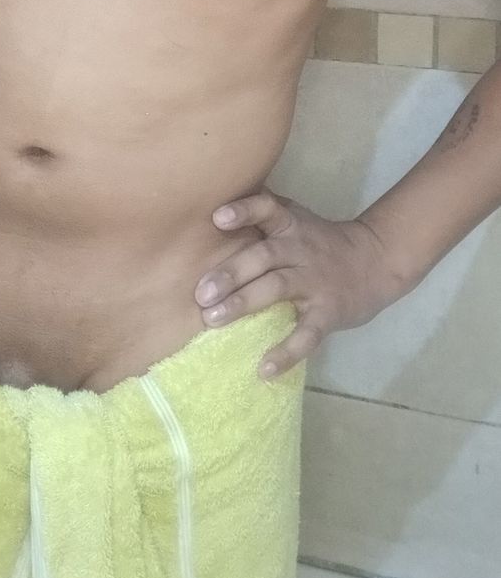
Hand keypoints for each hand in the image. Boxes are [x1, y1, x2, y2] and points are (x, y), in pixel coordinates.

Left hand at [193, 185, 403, 380]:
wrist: (376, 262)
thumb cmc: (320, 242)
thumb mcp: (296, 220)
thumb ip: (263, 217)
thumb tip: (207, 212)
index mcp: (290, 225)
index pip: (267, 208)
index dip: (244, 211)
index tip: (218, 218)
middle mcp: (300, 249)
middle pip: (264, 256)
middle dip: (231, 273)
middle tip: (201, 294)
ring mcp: (315, 281)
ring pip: (277, 289)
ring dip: (243, 303)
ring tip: (213, 320)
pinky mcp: (328, 312)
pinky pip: (307, 334)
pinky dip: (287, 352)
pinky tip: (264, 369)